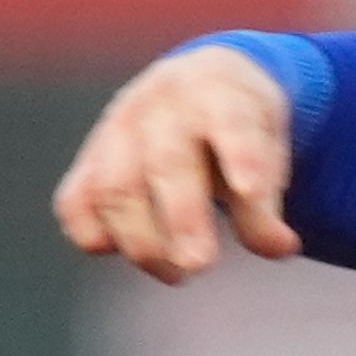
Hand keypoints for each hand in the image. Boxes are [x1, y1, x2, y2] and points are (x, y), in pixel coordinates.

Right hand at [50, 45, 301, 282]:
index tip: (251, 189)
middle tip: (200, 265)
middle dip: (183, 218)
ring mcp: (118, 130)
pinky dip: (93, 234)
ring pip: (115, 188)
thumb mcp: (269, 147)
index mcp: (218, 92)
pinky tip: (121, 251)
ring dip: (143, 241)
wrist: (198, 81)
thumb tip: (280, 249)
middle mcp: (162, 106)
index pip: (231, 121)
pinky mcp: (90, 160)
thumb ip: (267, 202)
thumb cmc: (240, 126)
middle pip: (168, 162)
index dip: (241, 154)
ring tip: (179, 275)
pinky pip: (75, 201)